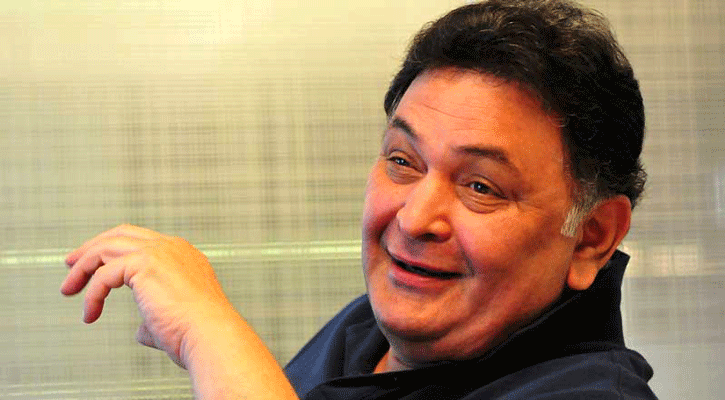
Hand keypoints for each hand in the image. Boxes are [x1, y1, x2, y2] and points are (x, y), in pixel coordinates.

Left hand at [60, 224, 236, 367]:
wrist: (210, 335)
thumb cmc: (197, 333)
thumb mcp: (173, 320)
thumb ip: (153, 317)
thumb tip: (140, 332)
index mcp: (183, 255)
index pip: (141, 241)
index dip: (113, 251)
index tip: (93, 267)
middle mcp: (172, 247)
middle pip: (121, 234)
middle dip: (92, 248)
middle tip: (71, 265)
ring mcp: (159, 251)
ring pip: (107, 247)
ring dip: (83, 268)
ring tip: (69, 289)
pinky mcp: (145, 263)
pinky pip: (104, 274)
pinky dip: (92, 294)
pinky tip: (90, 314)